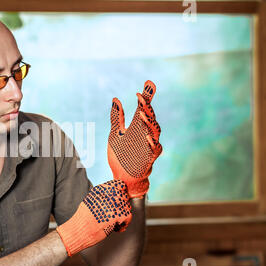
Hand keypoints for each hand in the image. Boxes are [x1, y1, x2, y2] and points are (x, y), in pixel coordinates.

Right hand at [56, 180, 131, 256]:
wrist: (79, 230)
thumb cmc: (83, 218)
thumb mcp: (90, 200)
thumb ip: (102, 195)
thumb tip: (115, 194)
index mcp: (100, 190)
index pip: (119, 184)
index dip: (121, 193)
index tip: (118, 201)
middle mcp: (107, 194)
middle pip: (124, 196)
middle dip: (122, 205)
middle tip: (116, 214)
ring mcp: (112, 204)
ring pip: (127, 206)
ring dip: (123, 215)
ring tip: (115, 222)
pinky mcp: (117, 215)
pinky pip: (128, 217)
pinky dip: (124, 224)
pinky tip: (116, 228)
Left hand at [107, 80, 161, 197]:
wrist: (121, 178)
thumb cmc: (121, 156)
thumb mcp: (115, 134)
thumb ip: (116, 118)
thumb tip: (115, 99)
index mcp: (138, 128)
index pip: (144, 109)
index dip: (146, 97)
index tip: (147, 84)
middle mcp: (145, 135)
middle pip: (150, 118)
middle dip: (147, 106)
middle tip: (142, 96)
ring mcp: (148, 147)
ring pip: (154, 132)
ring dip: (148, 122)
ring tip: (141, 112)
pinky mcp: (148, 159)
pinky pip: (154, 150)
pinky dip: (151, 143)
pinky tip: (146, 135)